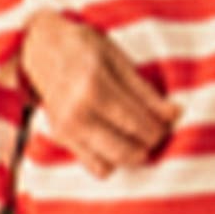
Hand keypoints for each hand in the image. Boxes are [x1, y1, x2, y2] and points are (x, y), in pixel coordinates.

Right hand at [22, 9, 176, 176]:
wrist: (39, 46)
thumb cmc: (83, 47)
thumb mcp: (117, 59)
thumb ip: (145, 91)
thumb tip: (175, 114)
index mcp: (95, 88)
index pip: (139, 124)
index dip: (161, 128)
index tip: (169, 120)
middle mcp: (78, 113)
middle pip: (128, 149)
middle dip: (149, 144)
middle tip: (154, 129)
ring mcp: (67, 128)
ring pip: (113, 163)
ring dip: (132, 155)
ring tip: (137, 136)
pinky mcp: (61, 137)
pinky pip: (95, 167)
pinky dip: (112, 161)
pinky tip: (116, 141)